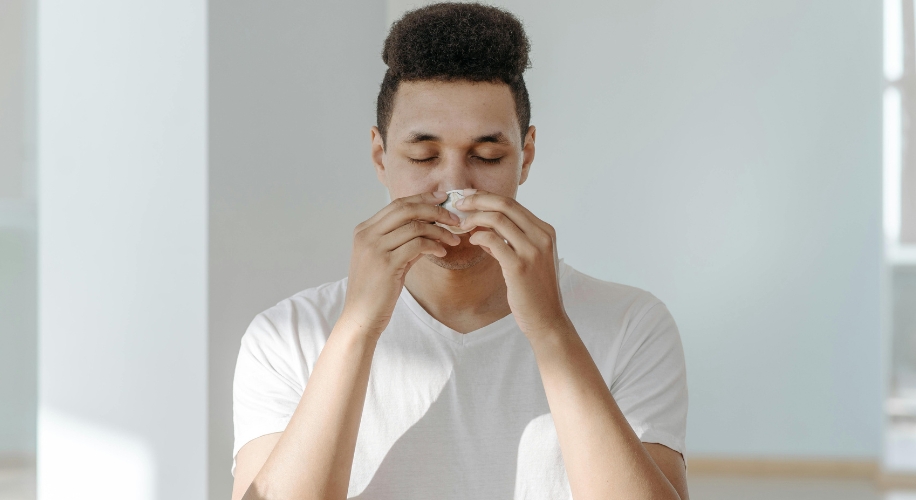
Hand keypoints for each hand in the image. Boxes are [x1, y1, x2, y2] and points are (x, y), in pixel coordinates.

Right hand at [341, 191, 460, 336]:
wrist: (361, 317)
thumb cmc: (375, 291)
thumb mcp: (387, 260)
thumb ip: (404, 242)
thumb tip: (430, 229)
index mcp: (364, 230)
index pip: (397, 204)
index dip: (422, 199)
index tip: (442, 199)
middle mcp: (367, 235)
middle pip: (406, 209)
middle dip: (434, 210)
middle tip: (454, 218)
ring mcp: (375, 248)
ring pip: (414, 226)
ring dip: (439, 231)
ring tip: (453, 240)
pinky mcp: (386, 264)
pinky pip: (417, 245)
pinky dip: (433, 246)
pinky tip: (442, 253)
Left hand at [456, 190, 570, 338]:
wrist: (547, 319)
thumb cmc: (534, 290)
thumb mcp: (527, 259)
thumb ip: (509, 240)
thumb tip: (483, 228)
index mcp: (545, 231)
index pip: (513, 203)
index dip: (487, 197)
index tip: (468, 197)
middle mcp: (542, 236)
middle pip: (505, 204)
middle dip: (477, 200)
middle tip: (458, 204)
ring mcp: (532, 250)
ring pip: (497, 219)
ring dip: (474, 218)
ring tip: (461, 225)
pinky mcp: (519, 266)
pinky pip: (492, 240)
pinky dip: (478, 237)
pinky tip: (471, 241)